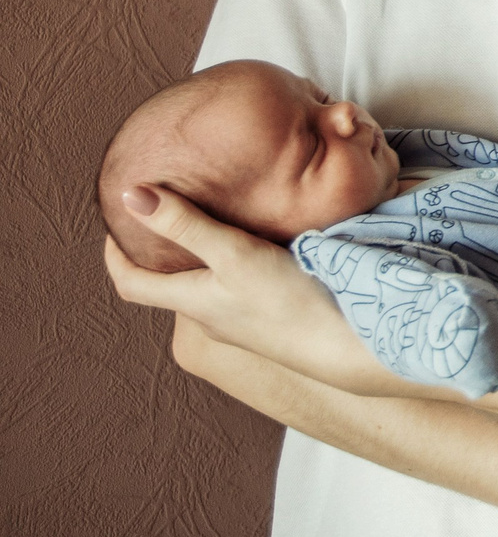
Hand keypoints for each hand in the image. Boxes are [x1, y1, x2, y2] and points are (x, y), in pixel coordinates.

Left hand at [102, 186, 387, 391]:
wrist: (344, 341)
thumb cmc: (286, 299)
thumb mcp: (232, 253)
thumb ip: (185, 224)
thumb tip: (131, 195)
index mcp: (191, 301)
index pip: (132, 283)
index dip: (114, 257)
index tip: (113, 229)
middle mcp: (211, 315)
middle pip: (168, 286)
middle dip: (159, 255)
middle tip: (162, 220)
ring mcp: (243, 320)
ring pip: (207, 288)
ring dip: (199, 261)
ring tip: (209, 227)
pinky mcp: (273, 317)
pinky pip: (239, 289)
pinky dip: (233, 267)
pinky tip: (260, 248)